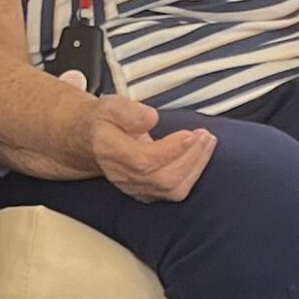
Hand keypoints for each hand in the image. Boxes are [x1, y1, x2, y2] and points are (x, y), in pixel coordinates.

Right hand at [88, 94, 215, 202]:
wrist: (91, 142)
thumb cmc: (104, 122)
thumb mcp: (110, 105)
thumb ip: (129, 111)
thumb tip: (151, 118)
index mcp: (109, 150)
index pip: (144, 160)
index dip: (171, 149)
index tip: (191, 133)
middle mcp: (121, 174)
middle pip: (163, 178)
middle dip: (191, 157)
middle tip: (206, 136)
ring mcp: (134, 187)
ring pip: (172, 189)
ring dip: (196, 165)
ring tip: (207, 142)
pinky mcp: (146, 193)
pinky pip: (175, 193)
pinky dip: (193, 175)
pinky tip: (200, 156)